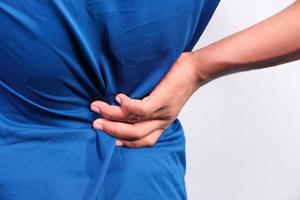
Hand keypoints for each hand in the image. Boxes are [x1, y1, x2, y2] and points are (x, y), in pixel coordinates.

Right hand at [90, 52, 204, 147]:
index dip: (127, 144)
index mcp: (162, 123)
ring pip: (134, 122)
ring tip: (97, 108)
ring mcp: (163, 112)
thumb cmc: (177, 82)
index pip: (144, 141)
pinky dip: (127, 105)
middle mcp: (162, 121)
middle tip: (95, 124)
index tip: (111, 141)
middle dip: (112, 131)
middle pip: (134, 135)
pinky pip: (142, 108)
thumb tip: (123, 103)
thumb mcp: (164, 100)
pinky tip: (118, 98)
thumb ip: (147, 105)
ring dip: (112, 116)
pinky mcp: (163, 99)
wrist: (196, 69)